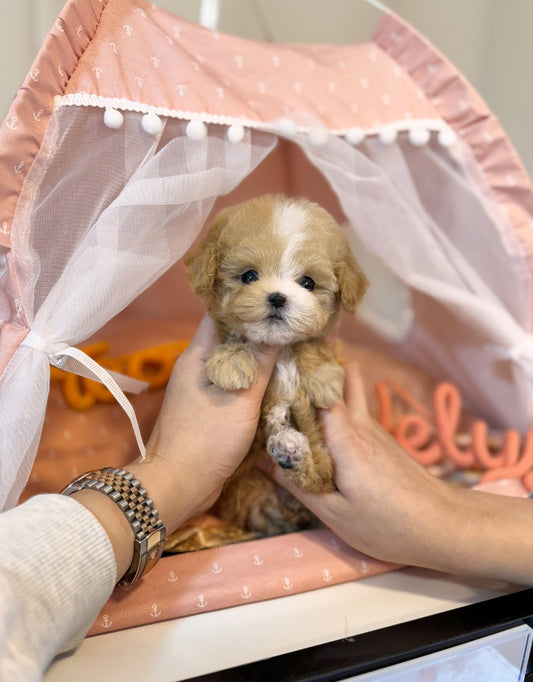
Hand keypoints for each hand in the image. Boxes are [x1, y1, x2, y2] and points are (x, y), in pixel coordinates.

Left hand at [75, 314, 278, 581]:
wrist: (178, 484)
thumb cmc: (207, 438)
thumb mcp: (241, 398)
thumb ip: (260, 363)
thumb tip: (279, 327)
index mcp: (197, 355)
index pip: (220, 313)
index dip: (245, 300)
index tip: (274, 292)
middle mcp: (196, 366)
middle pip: (229, 336)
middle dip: (258, 326)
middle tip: (290, 317)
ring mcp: (201, 387)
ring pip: (233, 359)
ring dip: (257, 353)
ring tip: (290, 341)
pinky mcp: (208, 407)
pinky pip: (233, 381)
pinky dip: (253, 376)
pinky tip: (276, 376)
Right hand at [259, 363, 451, 565]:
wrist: (444, 525)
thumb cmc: (388, 525)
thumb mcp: (335, 514)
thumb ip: (298, 484)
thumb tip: (262, 460)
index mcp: (345, 439)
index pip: (319, 390)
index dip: (298, 376)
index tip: (273, 370)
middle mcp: (361, 425)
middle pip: (339, 378)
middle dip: (314, 369)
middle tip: (285, 370)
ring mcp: (375, 429)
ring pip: (350, 391)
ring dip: (328, 384)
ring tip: (299, 387)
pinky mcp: (382, 439)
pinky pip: (355, 410)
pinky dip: (338, 405)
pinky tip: (322, 419)